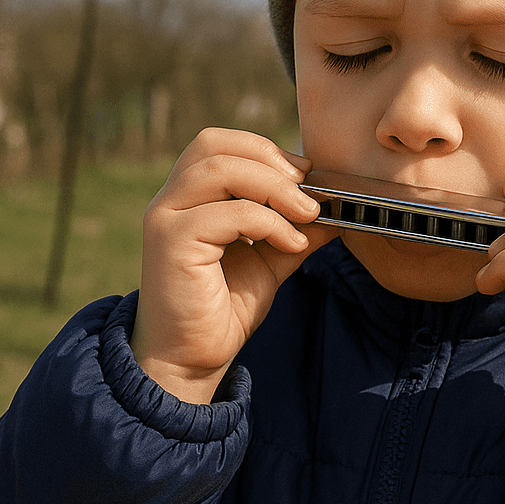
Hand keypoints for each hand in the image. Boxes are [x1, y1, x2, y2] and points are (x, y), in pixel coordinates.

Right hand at [130, 129, 337, 402]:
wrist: (192, 359)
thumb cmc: (225, 308)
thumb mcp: (271, 260)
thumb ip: (297, 230)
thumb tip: (338, 208)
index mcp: (189, 197)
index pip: (221, 144)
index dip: (267, 151)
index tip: (307, 177)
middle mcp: (171, 200)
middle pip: (215, 145)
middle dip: (270, 159)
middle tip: (308, 189)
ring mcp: (166, 218)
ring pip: (219, 169)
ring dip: (274, 187)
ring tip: (307, 215)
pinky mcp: (171, 243)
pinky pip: (226, 213)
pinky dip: (269, 222)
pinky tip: (292, 244)